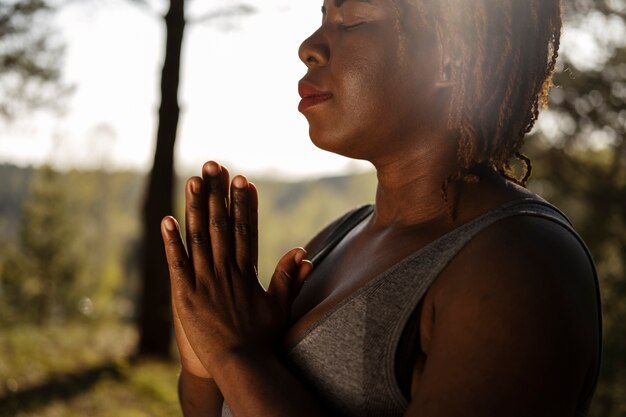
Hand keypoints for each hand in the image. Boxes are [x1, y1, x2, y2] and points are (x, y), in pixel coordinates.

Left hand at [161, 161, 312, 377]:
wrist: (242, 366)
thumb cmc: (263, 338)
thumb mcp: (280, 306)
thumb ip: (289, 278)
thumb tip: (303, 253)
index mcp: (247, 272)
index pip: (247, 229)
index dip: (244, 203)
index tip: (242, 179)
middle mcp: (226, 271)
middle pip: (221, 224)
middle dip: (217, 193)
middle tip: (214, 166)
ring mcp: (205, 282)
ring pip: (199, 238)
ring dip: (195, 207)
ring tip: (192, 180)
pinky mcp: (185, 296)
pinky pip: (177, 264)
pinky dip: (171, 242)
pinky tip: (166, 220)